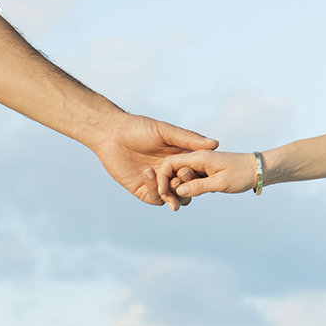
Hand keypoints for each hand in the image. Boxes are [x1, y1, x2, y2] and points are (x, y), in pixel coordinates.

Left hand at [90, 114, 218, 209]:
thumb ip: (189, 139)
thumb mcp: (166, 131)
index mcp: (180, 158)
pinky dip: (155, 189)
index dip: (201, 175)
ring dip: (174, 195)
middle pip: (188, 189)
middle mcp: (170, 172)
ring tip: (170, 186)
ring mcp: (157, 182)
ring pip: (173, 198)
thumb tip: (215, 144)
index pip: (197, 172)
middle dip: (189, 189)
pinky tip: (149, 173)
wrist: (110, 134)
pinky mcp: (142, 189)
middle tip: (182, 180)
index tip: (202, 172)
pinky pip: (154, 197)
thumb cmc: (139, 128)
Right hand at [153, 149, 258, 204]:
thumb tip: (178, 192)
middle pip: (173, 171)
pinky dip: (189, 188)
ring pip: (182, 177)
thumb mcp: (221, 182)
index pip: (170, 163)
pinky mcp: (206, 172)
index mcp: (199, 157)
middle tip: (178, 201)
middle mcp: (198, 159)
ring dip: (180, 189)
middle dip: (171, 186)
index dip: (162, 178)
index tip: (164, 193)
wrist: (259, 169)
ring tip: (187, 200)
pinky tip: (195, 196)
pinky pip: (191, 180)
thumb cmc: (242, 174)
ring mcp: (202, 165)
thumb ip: (199, 186)